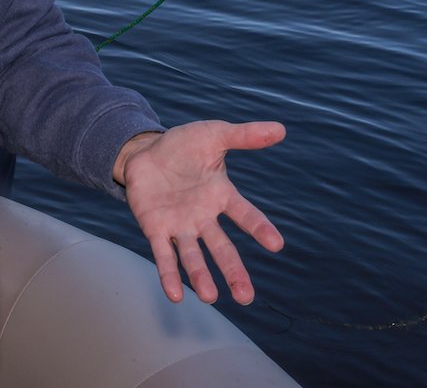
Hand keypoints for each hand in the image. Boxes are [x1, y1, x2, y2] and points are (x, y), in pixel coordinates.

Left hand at [116, 120, 286, 305]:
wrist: (145, 151)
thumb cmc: (183, 146)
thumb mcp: (215, 135)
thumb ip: (245, 136)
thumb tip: (282, 129)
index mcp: (220, 195)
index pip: (245, 214)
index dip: (259, 228)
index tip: (276, 244)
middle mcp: (203, 216)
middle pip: (221, 248)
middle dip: (233, 271)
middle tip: (246, 297)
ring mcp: (179, 225)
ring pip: (193, 256)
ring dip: (201, 277)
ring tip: (210, 297)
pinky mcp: (155, 228)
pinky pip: (163, 255)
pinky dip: (169, 275)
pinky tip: (175, 295)